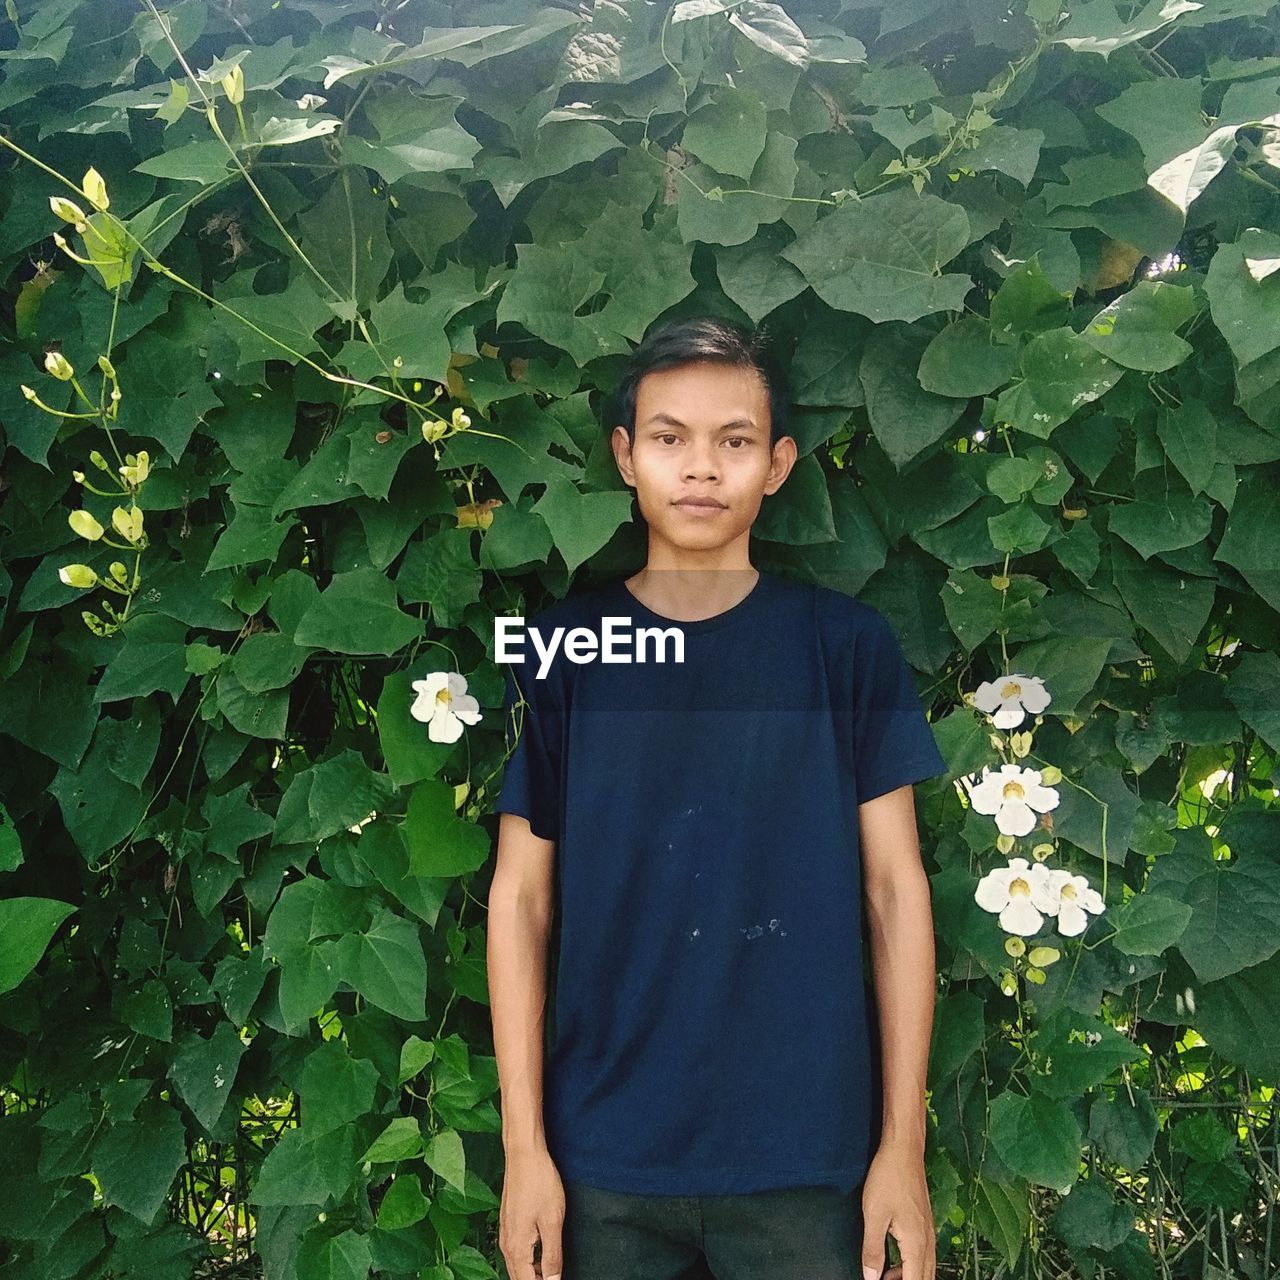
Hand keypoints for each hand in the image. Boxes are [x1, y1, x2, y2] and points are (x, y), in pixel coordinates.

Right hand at [499, 1146, 565, 1279]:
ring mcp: (506, 1233)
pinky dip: (529, 1261)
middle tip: (555, 1277)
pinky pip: (516, 1253)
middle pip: (520, 1278)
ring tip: (551, 1272)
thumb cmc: (539, 1182)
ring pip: (517, 1267)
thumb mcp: (552, 1221)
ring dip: (533, 1274)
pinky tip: (543, 1255)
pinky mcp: (509, 1223)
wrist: (524, 1154)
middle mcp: (506, 1245)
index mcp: (517, 1249)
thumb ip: (553, 1256)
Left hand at [859, 1141, 935, 1279]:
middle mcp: (928, 1241)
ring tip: (884, 1275)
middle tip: (882, 1279)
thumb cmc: (888, 1179)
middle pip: (925, 1278)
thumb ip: (873, 1250)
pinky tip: (894, 1261)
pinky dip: (911, 1264)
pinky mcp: (924, 1223)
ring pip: (925, 1267)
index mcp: (916, 1244)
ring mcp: (928, 1232)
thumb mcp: (874, 1215)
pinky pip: (923, 1255)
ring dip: (909, 1276)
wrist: (904, 1151)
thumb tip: (871, 1278)